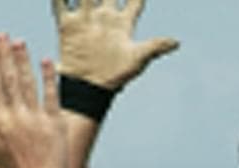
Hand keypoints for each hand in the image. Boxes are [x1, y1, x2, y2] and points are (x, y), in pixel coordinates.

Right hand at [0, 35, 68, 167]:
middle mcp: (15, 116)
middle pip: (9, 78)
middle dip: (4, 55)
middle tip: (1, 35)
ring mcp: (36, 118)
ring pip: (28, 83)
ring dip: (23, 60)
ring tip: (18, 42)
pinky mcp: (54, 122)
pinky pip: (51, 95)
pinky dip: (48, 77)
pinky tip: (45, 60)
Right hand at [53, 0, 178, 88]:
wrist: (90, 88)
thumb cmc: (116, 75)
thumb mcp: (138, 59)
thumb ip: (155, 47)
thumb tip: (177, 42)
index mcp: (123, 23)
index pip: (134, 0)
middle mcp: (104, 17)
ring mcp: (86, 19)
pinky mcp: (68, 26)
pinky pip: (61, 5)